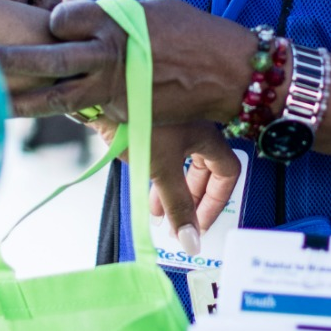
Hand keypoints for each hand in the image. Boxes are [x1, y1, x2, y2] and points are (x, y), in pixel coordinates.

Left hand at [0, 0, 255, 126]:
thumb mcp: (149, 10)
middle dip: (11, 61)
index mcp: (115, 23)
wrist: (227, 72)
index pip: (63, 18)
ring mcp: (114, 90)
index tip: (50, 23)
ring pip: (57, 97)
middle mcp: (109, 57)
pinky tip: (29, 110)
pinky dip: (55, 110)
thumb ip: (109, 13)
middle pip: (50, 59)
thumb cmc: (192, 32)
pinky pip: (80, 111)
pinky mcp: (121, 114)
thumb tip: (75, 11)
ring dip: (20, 98)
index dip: (52, 20)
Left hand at [147, 123, 242, 251]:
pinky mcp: (153, 126)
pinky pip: (165, 157)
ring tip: (158, 214)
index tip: (200, 224)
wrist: (103, 90)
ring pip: (183, 165)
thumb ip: (178, 207)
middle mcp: (195, 128)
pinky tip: (145, 190)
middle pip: (205, 171)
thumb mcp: (162, 169)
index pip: (227, 173)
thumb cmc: (138, 120)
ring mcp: (174, 126)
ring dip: (174, 192)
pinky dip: (160, 177)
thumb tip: (191, 240)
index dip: (216, 202)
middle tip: (180, 223)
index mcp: (207, 134)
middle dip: (193, 200)